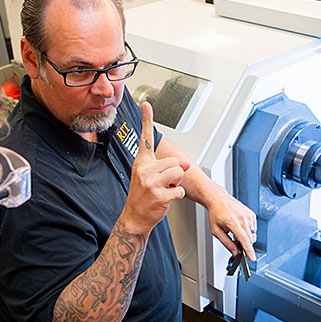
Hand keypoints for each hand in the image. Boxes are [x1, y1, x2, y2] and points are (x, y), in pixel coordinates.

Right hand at [120, 102, 187, 235]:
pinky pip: (180, 190)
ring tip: (163, 190)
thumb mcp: (151, 177)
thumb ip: (168, 167)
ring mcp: (151, 183)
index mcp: (141, 162)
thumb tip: (186, 164)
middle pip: (175, 161)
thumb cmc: (143, 196)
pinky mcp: (159, 195)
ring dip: (176, 184)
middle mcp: (145, 169)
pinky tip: (165, 200)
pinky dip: (177, 196)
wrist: (134, 217)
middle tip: (162, 184)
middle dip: (174, 173)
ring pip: (179, 173)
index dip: (146, 120)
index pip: (145, 138)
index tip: (146, 104)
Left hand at [207, 190, 256, 261]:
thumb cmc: (216, 213)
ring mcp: (248, 215)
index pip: (244, 240)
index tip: (252, 257)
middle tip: (237, 245)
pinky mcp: (251, 214)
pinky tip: (240, 227)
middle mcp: (242, 218)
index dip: (249, 250)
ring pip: (253, 234)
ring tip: (236, 233)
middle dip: (246, 246)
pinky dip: (249, 231)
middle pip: (250, 239)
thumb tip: (234, 252)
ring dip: (247, 238)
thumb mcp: (216, 231)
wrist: (219, 200)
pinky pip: (254, 228)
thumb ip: (226, 243)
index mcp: (233, 222)